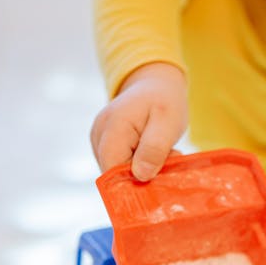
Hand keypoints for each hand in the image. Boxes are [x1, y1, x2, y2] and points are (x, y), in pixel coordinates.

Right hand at [90, 62, 187, 179]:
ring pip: (116, 171)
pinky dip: (135, 163)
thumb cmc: (163, 100)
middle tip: (168, 156)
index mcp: (112, 127)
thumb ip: (154, 149)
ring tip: (160, 150)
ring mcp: (97, 139)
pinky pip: (117, 163)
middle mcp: (98, 134)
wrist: (154, 84)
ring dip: (140, 168)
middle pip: (113, 173)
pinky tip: (149, 150)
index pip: (114, 171)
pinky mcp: (101, 144)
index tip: (161, 169)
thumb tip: (141, 175)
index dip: (136, 180)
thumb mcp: (168, 122)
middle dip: (141, 173)